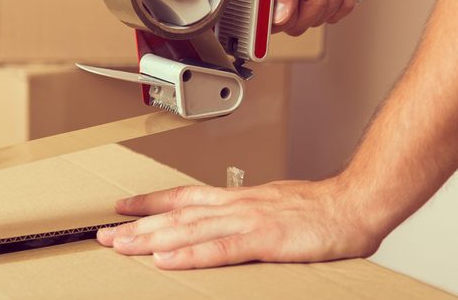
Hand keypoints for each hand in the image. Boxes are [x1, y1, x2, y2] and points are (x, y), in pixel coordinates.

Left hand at [97, 179, 381, 269]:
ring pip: (189, 230)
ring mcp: (247, 222)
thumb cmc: (317, 208)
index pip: (183, 197)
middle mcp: (234, 206)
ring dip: (152, 239)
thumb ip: (244, 213)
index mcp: (236, 198)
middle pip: (176, 215)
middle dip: (137, 226)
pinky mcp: (264, 241)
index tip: (123, 206)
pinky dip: (191, 255)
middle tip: (104, 234)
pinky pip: (220, 250)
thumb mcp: (271, 204)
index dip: (150, 202)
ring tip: (121, 246)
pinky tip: (167, 261)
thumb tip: (221, 223)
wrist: (352, 204)